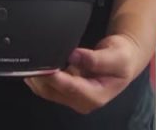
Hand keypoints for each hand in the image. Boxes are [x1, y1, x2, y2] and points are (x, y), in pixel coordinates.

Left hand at [25, 34, 144, 114]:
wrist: (124, 59)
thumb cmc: (122, 58)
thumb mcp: (117, 56)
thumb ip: (95, 58)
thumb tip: (74, 55)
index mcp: (95, 96)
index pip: (69, 88)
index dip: (55, 77)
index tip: (44, 65)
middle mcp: (82, 101)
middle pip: (53, 91)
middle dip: (40, 76)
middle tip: (31, 58)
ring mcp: (73, 97)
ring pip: (46, 90)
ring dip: (37, 77)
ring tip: (31, 59)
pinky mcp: (66, 91)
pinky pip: (47, 86)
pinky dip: (40, 75)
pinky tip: (37, 64)